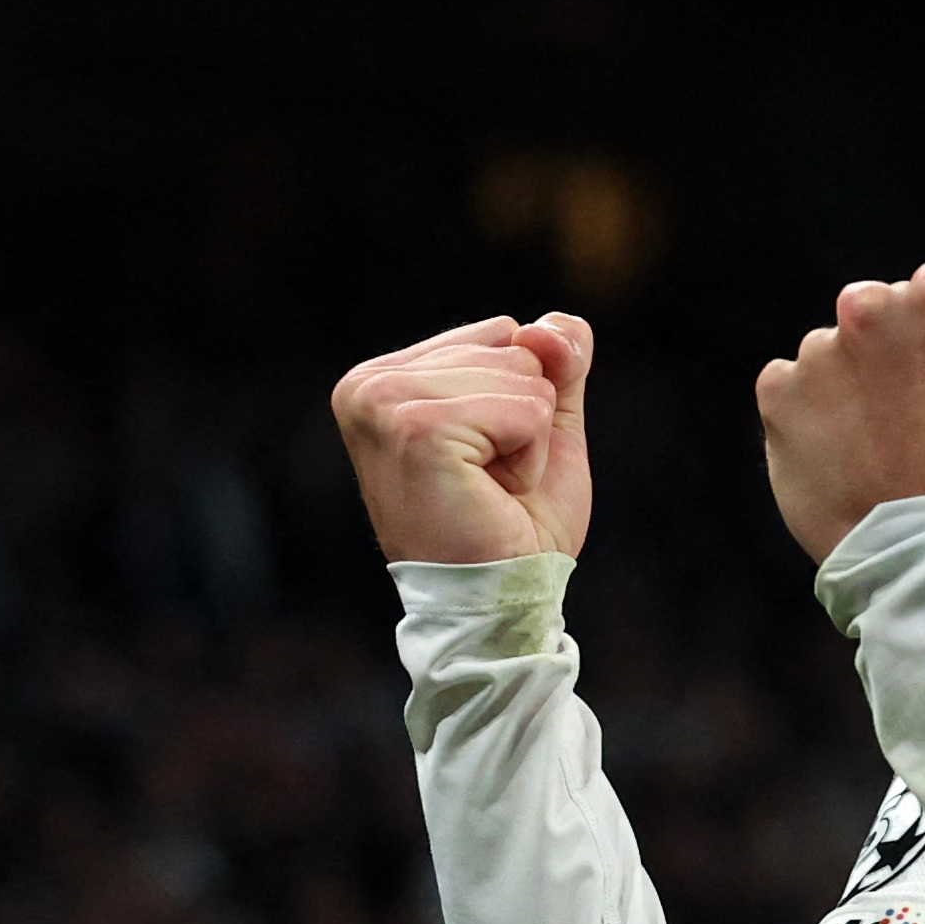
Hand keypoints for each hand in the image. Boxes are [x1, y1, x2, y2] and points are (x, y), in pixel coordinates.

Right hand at [330, 314, 594, 565]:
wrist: (498, 601)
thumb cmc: (511, 524)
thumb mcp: (543, 425)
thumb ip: (555, 364)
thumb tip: (557, 322)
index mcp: (381, 377)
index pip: (500, 331)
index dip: (520, 399)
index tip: (485, 459)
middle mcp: (368, 384)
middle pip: (513, 345)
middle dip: (526, 417)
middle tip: (488, 481)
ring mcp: (385, 404)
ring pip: (522, 373)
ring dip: (529, 440)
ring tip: (487, 489)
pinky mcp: (416, 432)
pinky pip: (526, 409)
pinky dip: (530, 457)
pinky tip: (492, 494)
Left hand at [757, 256, 924, 561]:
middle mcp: (871, 305)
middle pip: (881, 310)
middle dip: (896, 349)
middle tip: (920, 413)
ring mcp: (819, 351)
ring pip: (835, 349)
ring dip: (853, 382)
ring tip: (883, 440)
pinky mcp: (778, 394)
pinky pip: (792, 386)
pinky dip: (813, 412)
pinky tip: (846, 449)